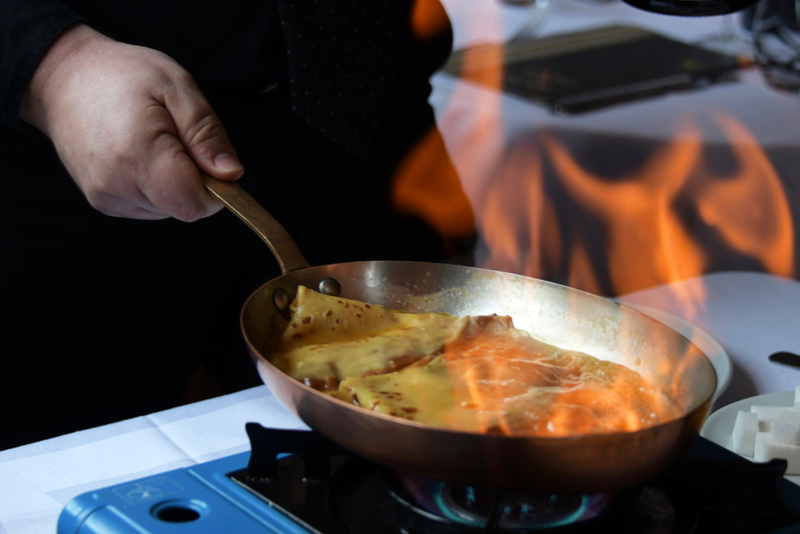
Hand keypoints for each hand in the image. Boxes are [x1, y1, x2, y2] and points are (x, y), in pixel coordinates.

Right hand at [21, 23, 242, 220]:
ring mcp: (106, 197)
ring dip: (175, 182)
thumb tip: (231, 174)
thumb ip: (207, 134)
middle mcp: (117, 185)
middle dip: (195, 180)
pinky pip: (150, 206)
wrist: (64, 78)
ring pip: (169, 209)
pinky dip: (157, 185)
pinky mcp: (103, 202)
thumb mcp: (177, 87)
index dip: (215, 187)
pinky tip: (140, 155)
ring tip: (154, 142)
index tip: (207, 156)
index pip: (195, 204)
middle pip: (184, 208)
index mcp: (138, 155)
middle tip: (176, 139)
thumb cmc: (122, 76)